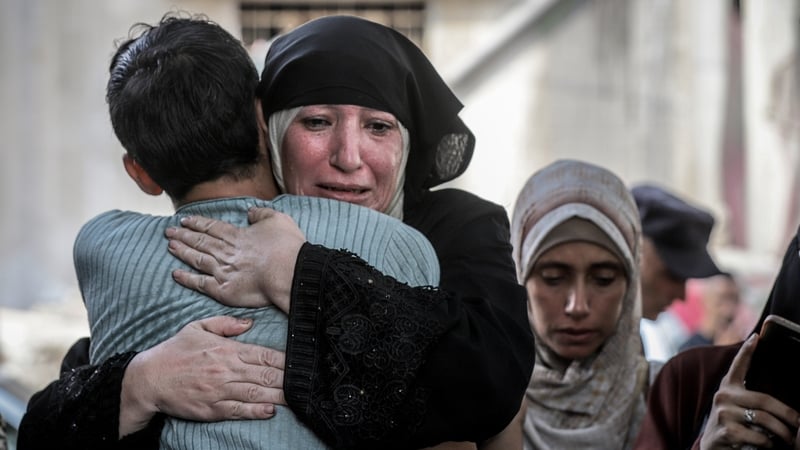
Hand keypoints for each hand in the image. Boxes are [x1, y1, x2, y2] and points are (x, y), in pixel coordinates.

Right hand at [119, 316, 286, 436]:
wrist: (148, 378)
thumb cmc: (174, 351)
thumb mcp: (197, 327)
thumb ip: (225, 324)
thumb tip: (249, 323)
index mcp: (226, 350)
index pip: (263, 355)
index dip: (285, 360)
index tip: (301, 361)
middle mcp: (226, 370)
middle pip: (265, 375)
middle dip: (288, 378)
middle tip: (306, 380)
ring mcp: (220, 391)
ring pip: (256, 393)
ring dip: (279, 395)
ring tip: (297, 396)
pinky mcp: (212, 409)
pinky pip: (239, 410)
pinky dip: (256, 410)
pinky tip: (270, 410)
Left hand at [165, 207, 305, 311]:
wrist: (290, 273)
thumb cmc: (288, 247)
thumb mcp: (278, 219)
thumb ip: (261, 213)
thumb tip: (249, 211)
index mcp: (238, 236)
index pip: (212, 227)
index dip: (197, 223)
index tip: (185, 220)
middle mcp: (226, 252)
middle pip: (200, 241)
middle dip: (183, 235)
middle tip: (169, 231)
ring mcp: (223, 271)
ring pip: (197, 259)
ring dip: (182, 252)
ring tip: (170, 246)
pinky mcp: (224, 290)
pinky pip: (200, 284)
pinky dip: (187, 279)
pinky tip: (176, 274)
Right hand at [699, 334, 799, 448]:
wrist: (712, 449)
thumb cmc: (732, 427)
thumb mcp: (738, 410)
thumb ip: (753, 402)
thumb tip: (787, 409)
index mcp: (727, 388)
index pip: (738, 366)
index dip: (747, 351)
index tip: (756, 337)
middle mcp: (723, 396)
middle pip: (764, 400)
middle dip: (788, 415)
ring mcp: (722, 413)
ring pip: (764, 420)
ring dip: (782, 433)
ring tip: (788, 440)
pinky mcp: (725, 431)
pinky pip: (757, 436)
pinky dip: (768, 444)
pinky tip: (769, 445)